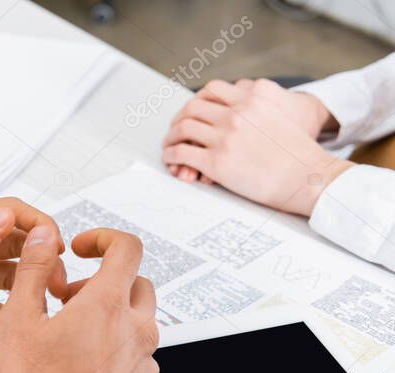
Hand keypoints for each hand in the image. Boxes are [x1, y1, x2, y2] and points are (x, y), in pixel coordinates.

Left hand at [0, 198, 66, 372]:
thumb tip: (6, 218)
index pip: (6, 212)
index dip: (36, 223)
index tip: (57, 245)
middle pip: (12, 242)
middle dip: (39, 255)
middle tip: (58, 280)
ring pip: (6, 273)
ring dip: (27, 282)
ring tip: (46, 301)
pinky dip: (7, 311)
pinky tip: (19, 321)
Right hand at [0, 228, 158, 372]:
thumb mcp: (17, 319)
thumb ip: (33, 270)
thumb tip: (43, 238)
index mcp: (107, 306)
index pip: (126, 249)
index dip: (103, 238)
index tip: (84, 247)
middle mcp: (136, 331)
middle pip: (137, 284)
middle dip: (104, 281)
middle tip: (69, 297)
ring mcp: (143, 364)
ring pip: (139, 323)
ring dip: (111, 318)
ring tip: (71, 337)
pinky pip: (136, 359)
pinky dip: (115, 352)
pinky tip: (82, 368)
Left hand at [166, 79, 336, 182]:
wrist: (309, 177)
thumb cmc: (297, 154)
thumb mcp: (279, 116)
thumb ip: (255, 111)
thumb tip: (233, 115)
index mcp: (253, 98)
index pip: (213, 89)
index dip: (197, 100)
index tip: (192, 111)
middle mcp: (237, 113)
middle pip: (193, 107)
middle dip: (180, 119)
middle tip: (176, 131)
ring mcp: (225, 137)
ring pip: (182, 129)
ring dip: (171, 138)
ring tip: (170, 147)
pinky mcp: (217, 161)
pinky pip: (181, 153)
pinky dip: (171, 156)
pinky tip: (172, 160)